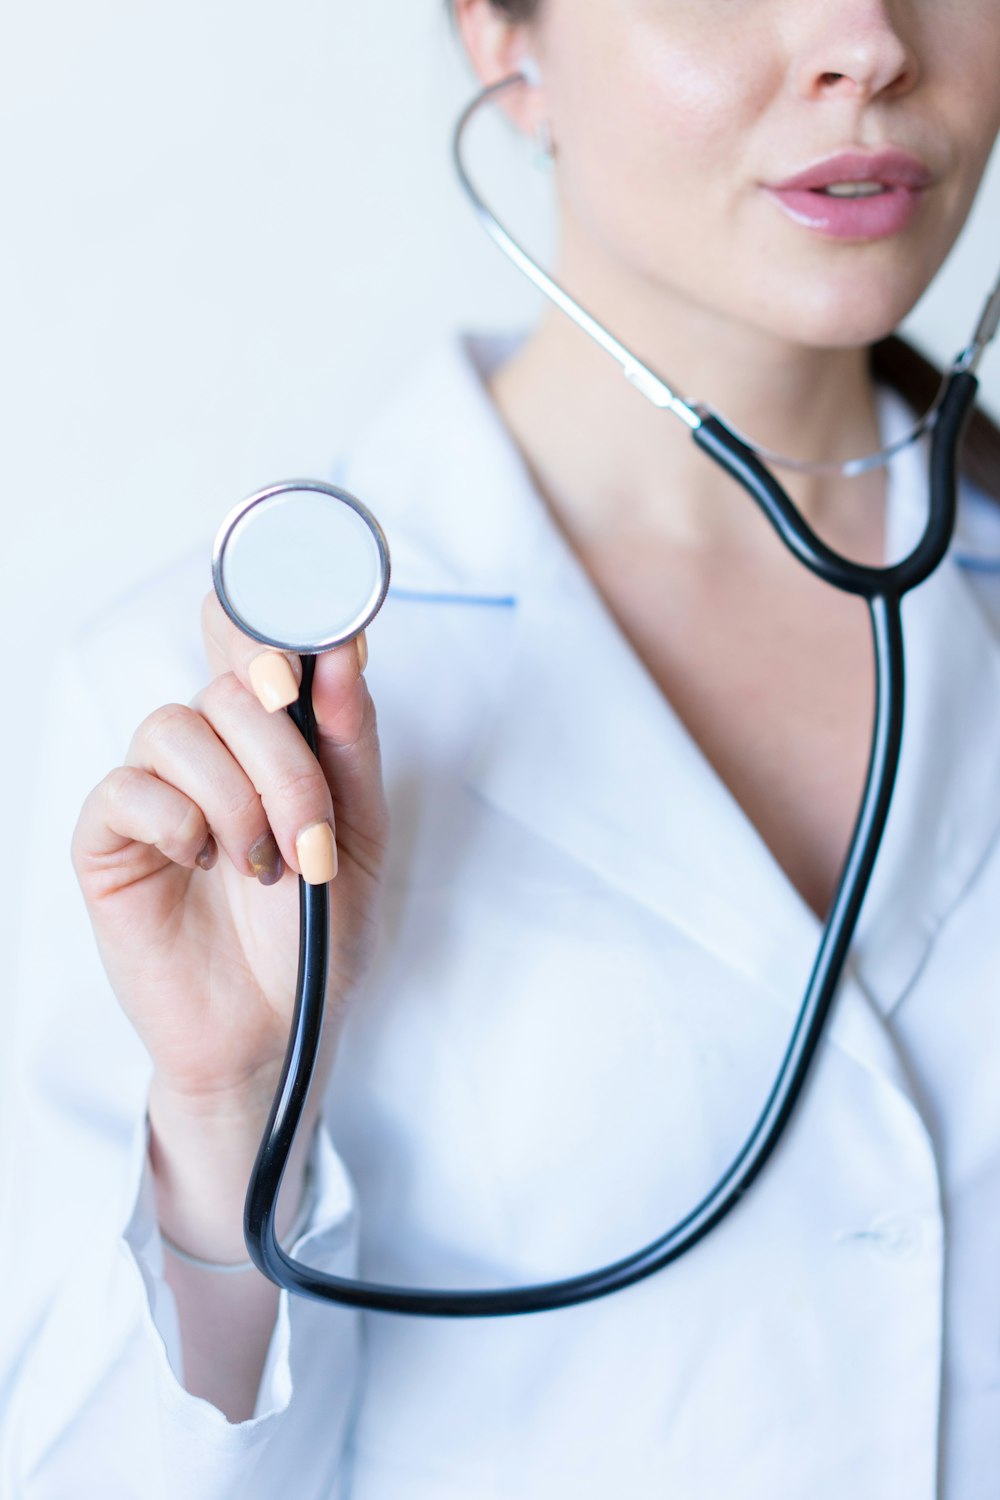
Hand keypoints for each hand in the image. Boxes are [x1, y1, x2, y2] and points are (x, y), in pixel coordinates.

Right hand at [73, 592, 388, 1122]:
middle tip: (310, 838)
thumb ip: (349, 741)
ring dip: (236, 799)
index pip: (251, 639)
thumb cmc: (318, 932)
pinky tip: (203, 864)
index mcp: (270, 738)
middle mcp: (210, 750)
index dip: (269, 620)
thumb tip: (342, 647)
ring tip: (263, 869)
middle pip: (229, 685)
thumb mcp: (360, 832)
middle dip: (284, 761)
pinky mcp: (108, 841)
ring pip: (175, 726)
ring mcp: (155, 790)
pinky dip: (177, 821)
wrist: (281, 1030)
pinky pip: (126, 788)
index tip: (304, 653)